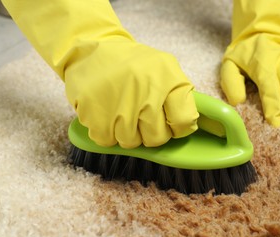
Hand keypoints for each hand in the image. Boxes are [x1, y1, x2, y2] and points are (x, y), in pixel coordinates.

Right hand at [2, 0, 198, 147]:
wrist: (91, 50)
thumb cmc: (132, 65)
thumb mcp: (164, 68)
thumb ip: (180, 95)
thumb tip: (189, 126)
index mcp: (167, 78)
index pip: (184, 121)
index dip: (177, 127)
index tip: (170, 122)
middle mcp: (146, 91)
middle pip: (157, 138)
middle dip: (150, 133)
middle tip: (141, 117)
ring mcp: (119, 104)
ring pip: (131, 142)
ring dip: (126, 133)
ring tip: (121, 112)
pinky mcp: (94, 114)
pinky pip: (107, 141)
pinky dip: (105, 132)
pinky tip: (105, 114)